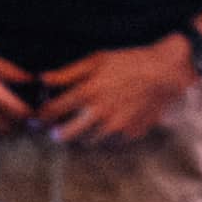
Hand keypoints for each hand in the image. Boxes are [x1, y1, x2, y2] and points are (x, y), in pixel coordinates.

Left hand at [37, 36, 197, 145]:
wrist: (165, 72)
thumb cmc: (129, 61)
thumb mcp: (97, 59)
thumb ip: (68, 72)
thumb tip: (43, 79)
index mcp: (88, 92)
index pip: (53, 111)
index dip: (41, 117)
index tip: (36, 119)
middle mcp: (99, 113)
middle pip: (66, 135)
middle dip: (57, 134)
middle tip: (56, 132)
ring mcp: (115, 126)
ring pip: (87, 141)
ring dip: (82, 135)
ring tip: (86, 126)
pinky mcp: (129, 134)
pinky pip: (110, 142)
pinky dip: (106, 136)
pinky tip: (110, 125)